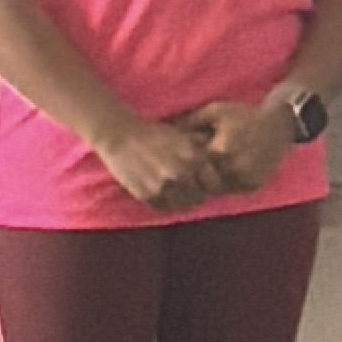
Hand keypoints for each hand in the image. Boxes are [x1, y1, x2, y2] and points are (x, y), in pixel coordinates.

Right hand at [94, 113, 227, 211]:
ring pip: (183, 205)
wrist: (121, 136)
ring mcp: (164, 186)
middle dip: (196, 193)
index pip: (214, 183)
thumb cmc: (154, 134)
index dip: (210, 184)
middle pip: (200, 197)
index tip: (204, 182)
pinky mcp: (148, 195)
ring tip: (175, 192)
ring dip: (181, 200)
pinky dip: (165, 203)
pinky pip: (164, 208)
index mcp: (193, 157)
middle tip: (188, 189)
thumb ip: (201, 149)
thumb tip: (221, 158)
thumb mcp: (182, 136)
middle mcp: (181, 173)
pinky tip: (161, 193)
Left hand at [183, 99, 297, 194]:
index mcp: (221, 149)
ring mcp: (245, 179)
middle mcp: (233, 167)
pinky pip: (232, 189)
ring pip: (217, 188)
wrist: (280, 124)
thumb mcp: (215, 111)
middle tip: (192, 167)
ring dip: (211, 181)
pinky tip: (225, 171)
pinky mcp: (253, 185)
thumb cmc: (244, 115)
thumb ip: (191, 122)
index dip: (185, 162)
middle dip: (197, 174)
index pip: (193, 165)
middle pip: (203, 180)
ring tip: (208, 169)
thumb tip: (167, 130)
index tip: (182, 157)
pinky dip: (226, 183)